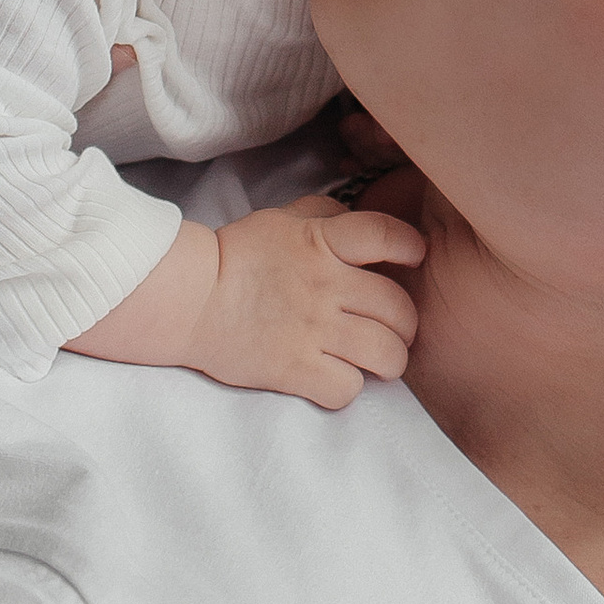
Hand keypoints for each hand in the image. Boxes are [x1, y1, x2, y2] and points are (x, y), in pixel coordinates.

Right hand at [197, 197, 426, 411]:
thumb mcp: (280, 219)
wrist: (190, 299)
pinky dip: (348, 387)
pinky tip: (338, 377)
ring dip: (390, 359)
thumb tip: (353, 218)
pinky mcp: (295, 370)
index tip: (413, 257)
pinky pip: (348, 389)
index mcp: (322, 243)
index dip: (410, 247)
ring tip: (380, 359)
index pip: (387, 237)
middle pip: (398, 308)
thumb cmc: (236, 256)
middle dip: (406, 322)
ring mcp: (312, 331)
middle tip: (395, 327)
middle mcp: (325, 287)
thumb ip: (323, 214)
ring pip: (386, 354)